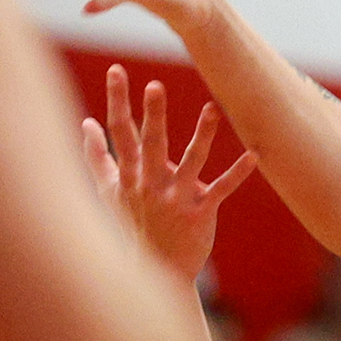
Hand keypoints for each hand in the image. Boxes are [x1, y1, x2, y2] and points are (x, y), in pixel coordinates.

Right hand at [79, 64, 256, 281]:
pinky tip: (254, 155)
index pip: (121, 132)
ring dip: (202, 136)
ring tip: (212, 109)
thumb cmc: (132, 225)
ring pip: (190, 163)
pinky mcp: (200, 212)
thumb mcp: (107, 191)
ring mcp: (175, 199)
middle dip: (153, 116)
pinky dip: (237, 174)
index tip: (116, 70)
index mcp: (129, 175)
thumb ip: (96, 155)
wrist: (157, 270)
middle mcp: (150, 185)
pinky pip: (221, 190)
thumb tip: (85, 123)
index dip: (118, 100)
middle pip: (151, 145)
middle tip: (156, 86)